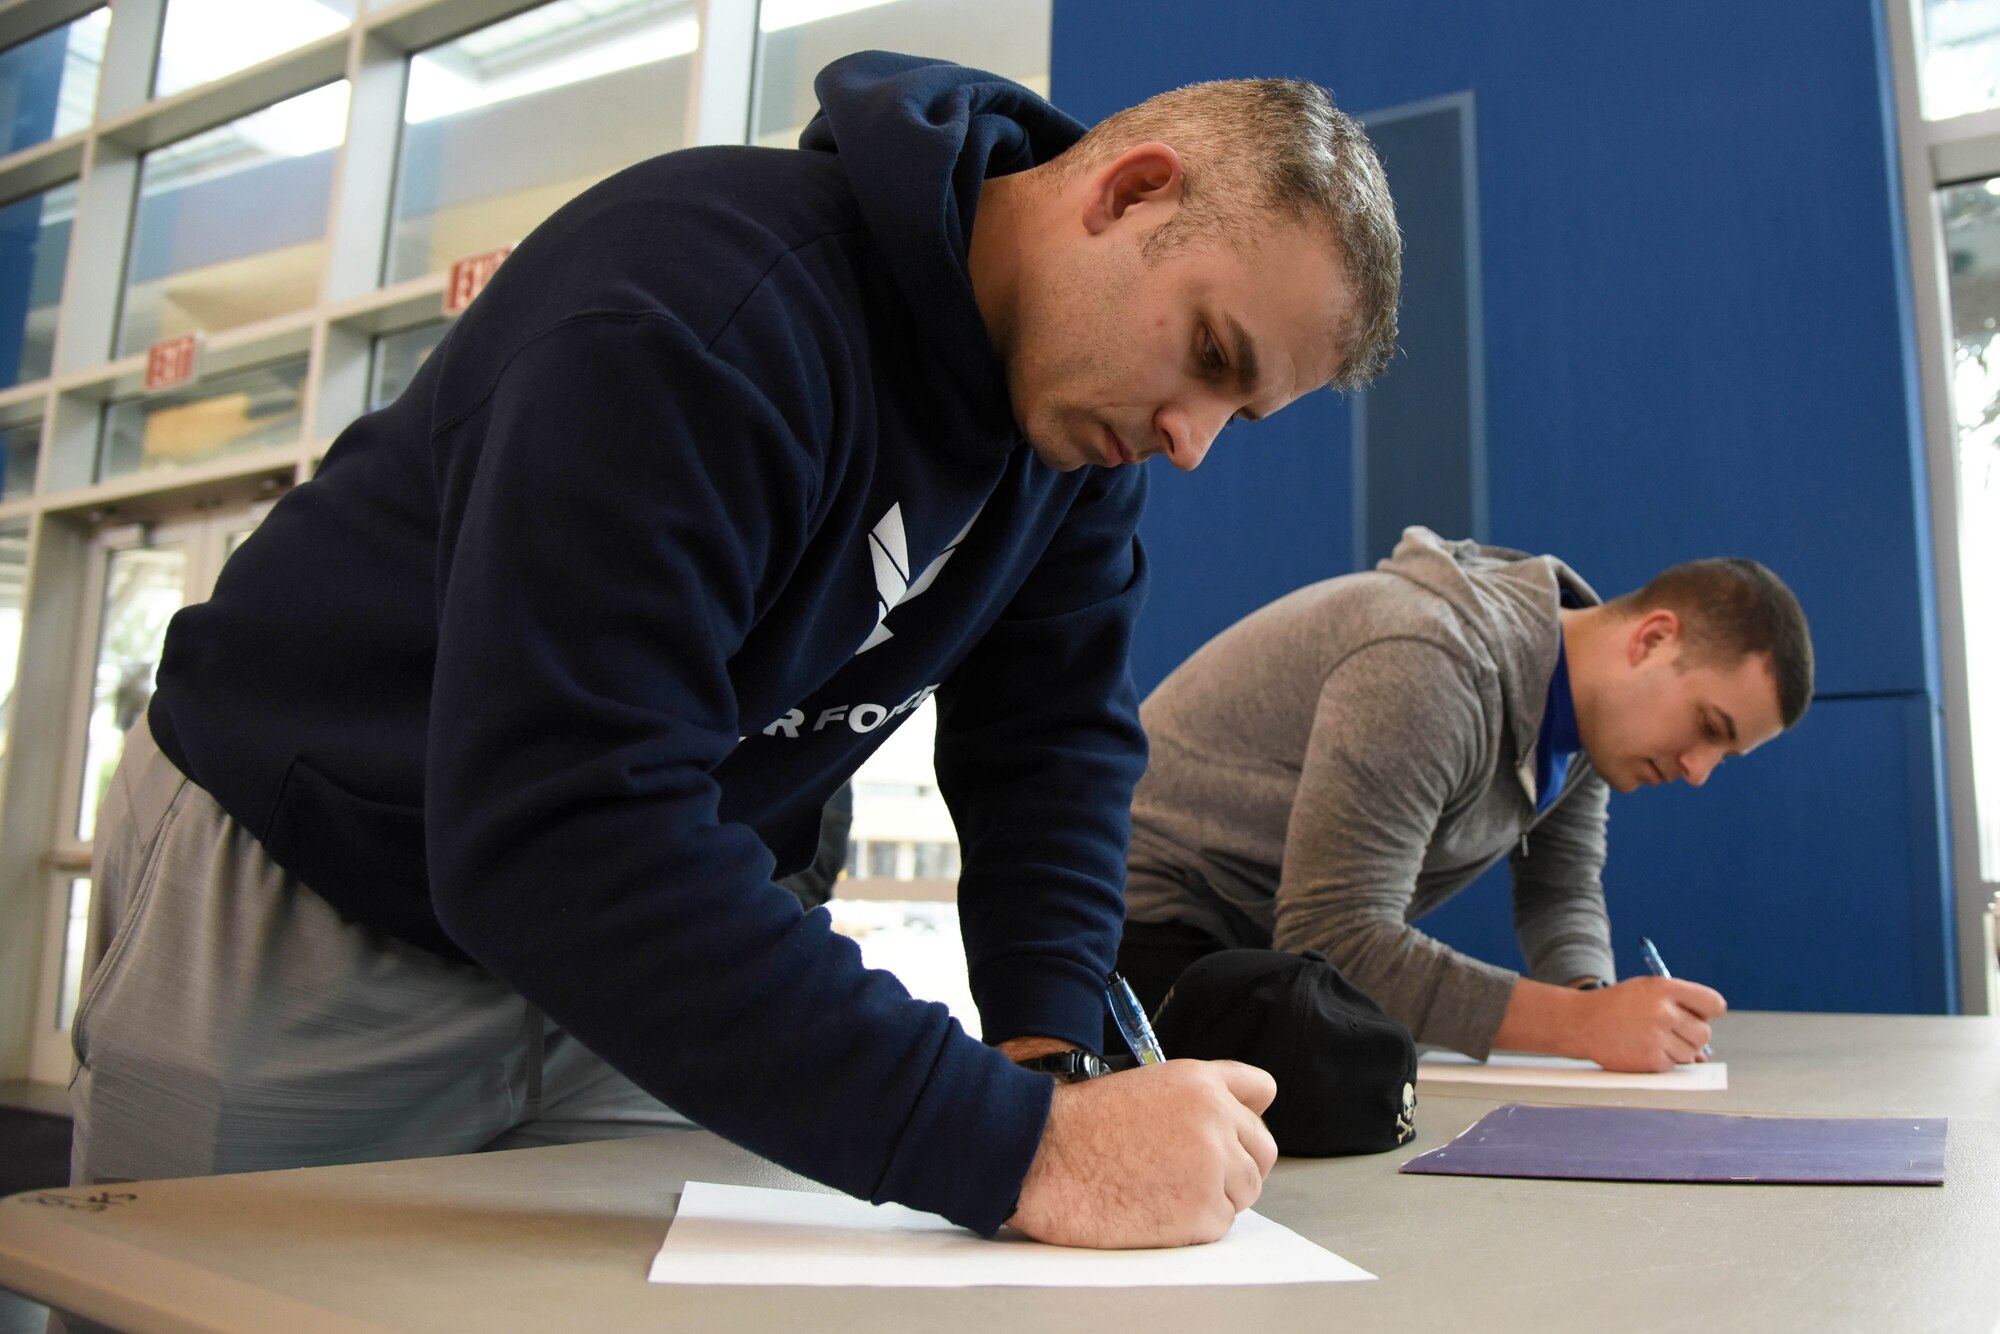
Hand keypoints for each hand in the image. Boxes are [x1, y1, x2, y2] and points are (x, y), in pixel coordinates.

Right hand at [1006, 1059, 1277, 1248]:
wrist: (1041, 1155)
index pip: (1260, 1091)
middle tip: (1193, 1176)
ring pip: (1243, 1193)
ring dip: (1213, 1197)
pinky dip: (1191, 1226)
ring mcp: (1213, 1166)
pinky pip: (1218, 1225)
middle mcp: (1217, 1119)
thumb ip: (1193, 1098)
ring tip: (1161, 1191)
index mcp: (1201, 1082)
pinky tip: (1152, 1210)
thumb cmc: (1079, 1125)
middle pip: (1262, 1153)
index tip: (1233, 1133)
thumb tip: (1229, 1124)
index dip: (1244, 1116)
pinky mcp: (1202, 1212)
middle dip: (1236, 1167)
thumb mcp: (1143, 1086)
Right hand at [1576, 977, 1725, 1070]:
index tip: (1699, 1015)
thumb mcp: (1647, 992)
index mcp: (1665, 988)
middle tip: (1671, 1031)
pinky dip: (1662, 1060)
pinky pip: (1673, 1065)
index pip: (1713, 1004)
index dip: (1708, 1012)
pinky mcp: (1651, 1060)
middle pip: (1704, 1033)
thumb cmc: (1618, 1006)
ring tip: (1652, 1039)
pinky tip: (1642, 1048)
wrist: (1581, 1022)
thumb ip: (1679, 1010)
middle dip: (1692, 1035)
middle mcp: (1664, 1012)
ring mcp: (1657, 1037)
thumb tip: (1705, 1052)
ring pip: (1691, 1053)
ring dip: (1677, 1050)